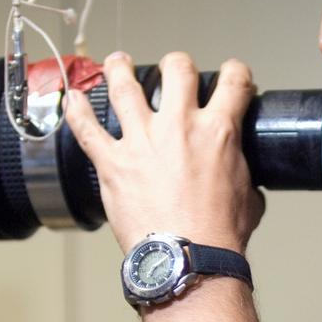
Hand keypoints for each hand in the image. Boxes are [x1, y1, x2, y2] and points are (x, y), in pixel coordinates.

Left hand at [65, 51, 263, 255]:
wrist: (189, 259)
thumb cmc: (217, 236)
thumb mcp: (249, 199)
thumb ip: (245, 177)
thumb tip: (244, 179)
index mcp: (218, 132)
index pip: (233, 81)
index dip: (234, 71)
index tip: (230, 74)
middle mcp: (179, 126)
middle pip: (178, 69)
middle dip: (178, 64)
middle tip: (174, 68)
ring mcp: (142, 141)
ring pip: (125, 86)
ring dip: (120, 69)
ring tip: (118, 62)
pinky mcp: (113, 163)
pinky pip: (86, 128)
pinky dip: (76, 111)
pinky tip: (72, 99)